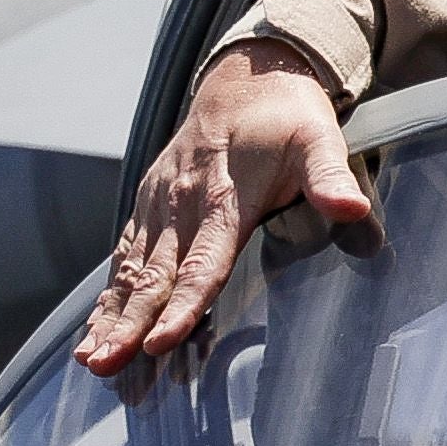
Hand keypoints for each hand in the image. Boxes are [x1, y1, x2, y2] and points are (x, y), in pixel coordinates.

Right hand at [76, 39, 370, 375]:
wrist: (245, 80)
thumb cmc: (288, 118)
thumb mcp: (320, 140)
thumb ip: (332, 179)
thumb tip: (354, 211)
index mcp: (226, 196)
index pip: (204, 261)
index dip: (184, 303)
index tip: (164, 340)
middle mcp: (184, 202)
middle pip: (156, 275)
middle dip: (130, 323)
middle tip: (107, 365)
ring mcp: (160, 204)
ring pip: (132, 270)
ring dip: (111, 316)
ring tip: (91, 360)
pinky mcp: (148, 205)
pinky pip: (123, 256)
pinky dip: (106, 295)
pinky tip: (92, 332)